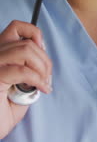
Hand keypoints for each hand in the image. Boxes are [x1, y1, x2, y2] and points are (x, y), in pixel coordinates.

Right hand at [0, 21, 52, 139]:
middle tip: (47, 78)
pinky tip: (42, 89)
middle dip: (45, 59)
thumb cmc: (0, 115)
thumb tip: (42, 60)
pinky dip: (37, 79)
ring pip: (25, 49)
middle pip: (27, 41)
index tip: (42, 53)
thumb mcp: (19, 88)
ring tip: (43, 82)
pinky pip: (22, 71)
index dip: (35, 35)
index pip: (16, 27)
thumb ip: (27, 70)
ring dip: (41, 67)